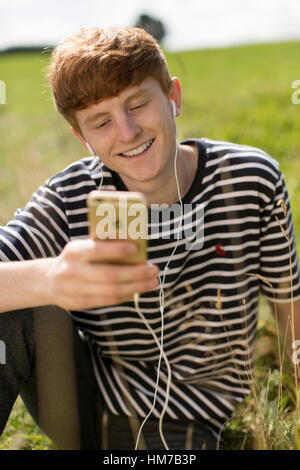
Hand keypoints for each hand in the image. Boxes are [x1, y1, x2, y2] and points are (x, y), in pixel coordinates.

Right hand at [45, 238, 159, 309]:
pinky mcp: (80, 303)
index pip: (96, 250)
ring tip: (152, 281)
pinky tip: (138, 290)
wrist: (48, 281)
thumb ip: (102, 244)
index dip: (116, 250)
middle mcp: (72, 271)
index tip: (136, 248)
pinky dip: (126, 295)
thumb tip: (133, 242)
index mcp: (74, 251)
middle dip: (136, 273)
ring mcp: (75, 290)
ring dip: (136, 287)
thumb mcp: (82, 246)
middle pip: (109, 275)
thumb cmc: (75, 259)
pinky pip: (108, 301)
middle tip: (153, 269)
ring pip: (112, 291)